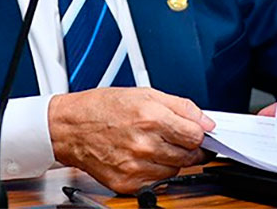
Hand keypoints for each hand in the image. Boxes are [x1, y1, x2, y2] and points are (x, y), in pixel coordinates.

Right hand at [47, 87, 215, 193]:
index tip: (198, 133)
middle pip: (189, 155)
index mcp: (151, 118)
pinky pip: (157, 182)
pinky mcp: (127, 183)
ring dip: (172, 159)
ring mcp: (135, 167)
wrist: (71, 127)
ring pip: (175, 170)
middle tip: (176, 137)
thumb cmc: (104, 107)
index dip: (200, 134)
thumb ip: (182, 107)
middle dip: (187, 146)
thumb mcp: (146, 93)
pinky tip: (144, 157)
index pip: (196, 136)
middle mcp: (144, 144)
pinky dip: (156, 171)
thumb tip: (206, 122)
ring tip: (154, 144)